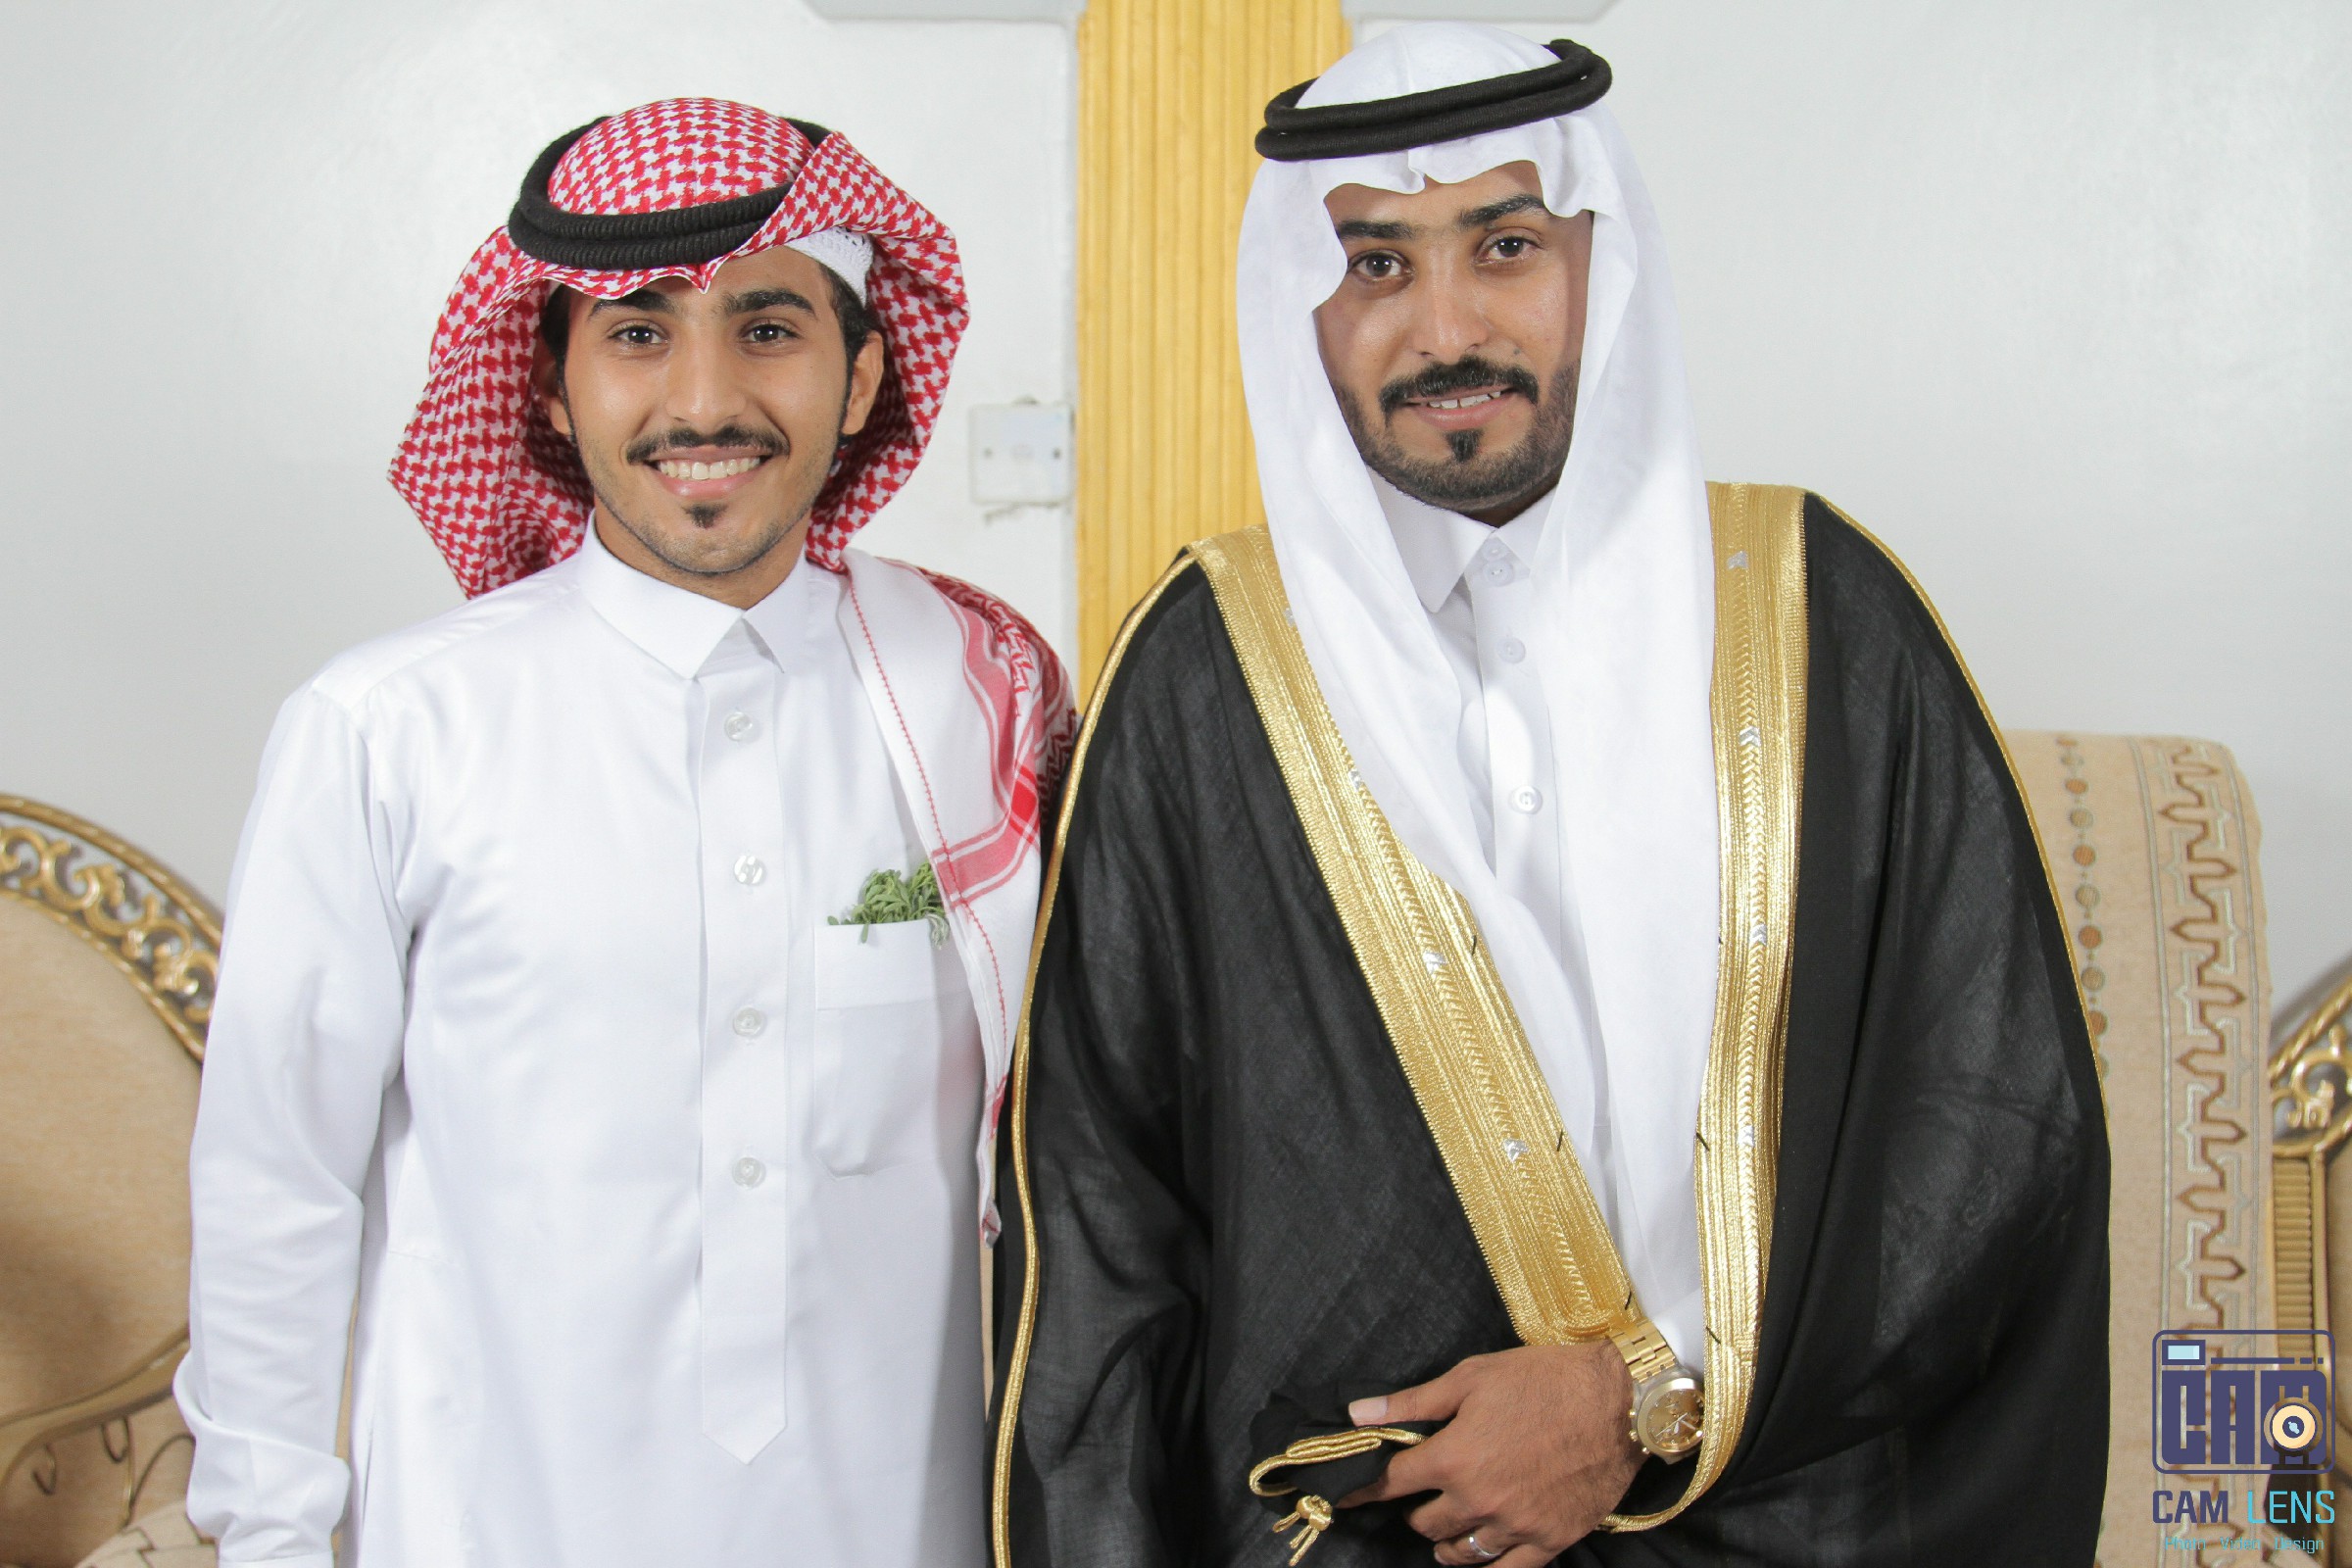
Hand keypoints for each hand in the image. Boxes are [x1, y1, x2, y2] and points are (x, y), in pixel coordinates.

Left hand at [1340, 1344, 1641, 1565]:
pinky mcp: (1549, 1540)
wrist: (1619, 1401)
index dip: (1366, 1489)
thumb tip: (1357, 1414)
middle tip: (1419, 1498)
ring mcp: (1514, 1525)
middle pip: (1424, 1523)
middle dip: (1415, 1510)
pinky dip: (1487, 1565)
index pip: (1392, 1483)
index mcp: (1453, 1457)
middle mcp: (1477, 1499)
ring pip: (1460, 1553)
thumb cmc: (1542, 1380)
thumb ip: (1412, 1402)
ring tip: (1445, 1529)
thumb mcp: (1471, 1377)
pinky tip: (1481, 1553)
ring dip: (1445, 1543)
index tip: (1349, 1496)